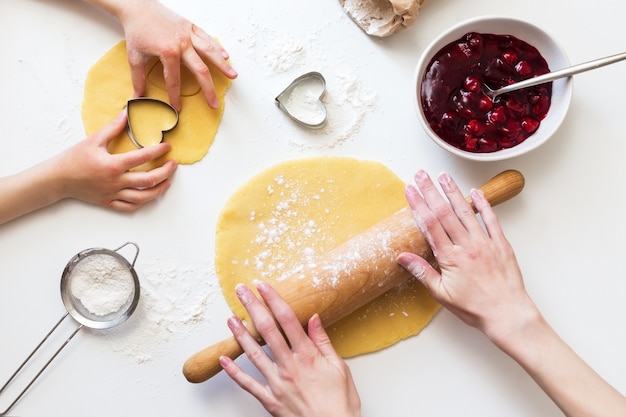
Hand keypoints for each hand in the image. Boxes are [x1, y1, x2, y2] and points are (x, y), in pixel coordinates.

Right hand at [53, 111, 176, 211]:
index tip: (167, 147)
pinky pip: (129, 207)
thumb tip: (127, 113)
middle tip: (173, 165)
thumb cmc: (75, 158)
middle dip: (166, 172)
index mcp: (113, 165)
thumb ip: (113, 128)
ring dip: (159, 190)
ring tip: (167, 182)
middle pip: (149, 180)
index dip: (158, 151)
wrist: (58, 178)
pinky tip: (149, 195)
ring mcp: (113, 194)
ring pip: (143, 197)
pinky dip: (142, 202)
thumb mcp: (94, 140)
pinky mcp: (108, 202)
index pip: (143, 157)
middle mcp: (116, 182)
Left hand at [89, 0, 237, 109]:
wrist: (138, 6)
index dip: (175, 95)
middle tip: (214, 104)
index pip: (174, 80)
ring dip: (222, 65)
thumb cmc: (137, 30)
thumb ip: (138, 78)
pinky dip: (217, 47)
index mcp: (168, 52)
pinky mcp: (190, 26)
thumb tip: (137, 96)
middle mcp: (182, 43)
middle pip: (200, 70)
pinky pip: (207, 38)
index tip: (178, 107)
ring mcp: (188, 34)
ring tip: (233, 76)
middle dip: (208, 90)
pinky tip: (225, 56)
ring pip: (209, 52)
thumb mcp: (135, 56)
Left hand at [220, 282, 360, 416]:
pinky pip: (247, 384)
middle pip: (267, 330)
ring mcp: (277, 383)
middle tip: (241, 291)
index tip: (263, 286)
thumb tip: (314, 319)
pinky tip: (224, 359)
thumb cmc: (339, 404)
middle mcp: (289, 367)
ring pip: (253, 353)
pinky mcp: (269, 400)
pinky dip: (234, 371)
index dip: (273, 299)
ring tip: (230, 318)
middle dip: (253, 307)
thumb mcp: (339, 368)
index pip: (286, 320)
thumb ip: (323, 342)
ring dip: (240, 333)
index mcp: (307, 356)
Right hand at [396, 169, 533, 342]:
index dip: (418, 205)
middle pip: (445, 213)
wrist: (508, 315)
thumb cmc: (475, 309)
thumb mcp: (442, 294)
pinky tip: (475, 192)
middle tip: (421, 175)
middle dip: (431, 191)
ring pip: (466, 212)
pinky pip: (491, 220)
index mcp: (450, 258)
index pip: (430, 225)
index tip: (410, 191)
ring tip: (443, 176)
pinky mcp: (501, 244)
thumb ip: (422, 272)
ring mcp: (485, 243)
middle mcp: (467, 246)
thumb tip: (402, 257)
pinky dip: (483, 205)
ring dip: (453, 192)